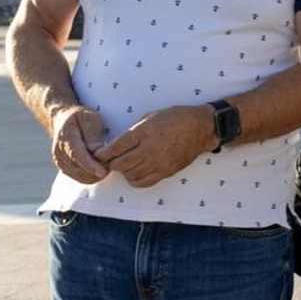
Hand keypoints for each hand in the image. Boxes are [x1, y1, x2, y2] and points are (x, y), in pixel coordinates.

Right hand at [51, 105, 108, 182]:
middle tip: (112, 163)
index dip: (90, 165)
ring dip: (94, 174)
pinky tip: (99, 169)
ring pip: (79, 176)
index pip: (77, 155)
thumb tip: (98, 152)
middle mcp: (59, 151)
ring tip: (107, 165)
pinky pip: (78, 177)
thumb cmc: (80, 117)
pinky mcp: (64, 167)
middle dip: (97, 170)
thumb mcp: (90, 119)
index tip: (103, 171)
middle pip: (79, 168)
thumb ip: (93, 136)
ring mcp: (60, 161)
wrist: (64, 119)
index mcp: (66, 137)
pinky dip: (90, 177)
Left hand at [93, 104, 216, 187]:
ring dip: (123, 170)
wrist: (201, 128)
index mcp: (143, 133)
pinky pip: (143, 182)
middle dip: (111, 163)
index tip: (99, 154)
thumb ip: (133, 131)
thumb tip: (118, 144)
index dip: (102, 154)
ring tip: (125, 164)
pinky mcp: (165, 171)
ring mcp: (158, 163)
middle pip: (119, 164)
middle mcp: (149, 150)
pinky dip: (134, 179)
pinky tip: (135, 172)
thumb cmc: (176, 118)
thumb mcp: (150, 116)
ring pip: (129, 174)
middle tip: (110, 160)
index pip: (114, 149)